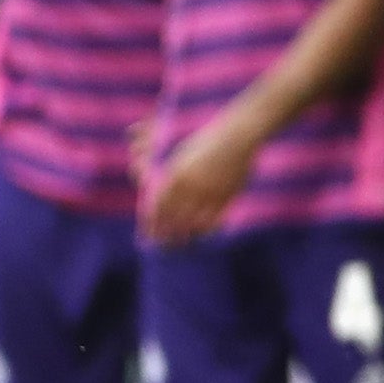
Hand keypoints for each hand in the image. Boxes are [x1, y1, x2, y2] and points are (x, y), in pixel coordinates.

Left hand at [142, 119, 257, 245]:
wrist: (236, 137)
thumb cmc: (205, 143)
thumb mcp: (182, 156)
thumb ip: (170, 175)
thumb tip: (156, 190)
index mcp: (176, 175)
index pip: (160, 206)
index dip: (153, 222)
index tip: (147, 233)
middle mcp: (192, 186)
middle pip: (174, 218)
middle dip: (165, 234)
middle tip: (160, 245)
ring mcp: (211, 193)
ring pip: (194, 222)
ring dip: (185, 235)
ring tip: (178, 244)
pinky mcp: (228, 196)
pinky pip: (215, 219)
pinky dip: (206, 229)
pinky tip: (201, 235)